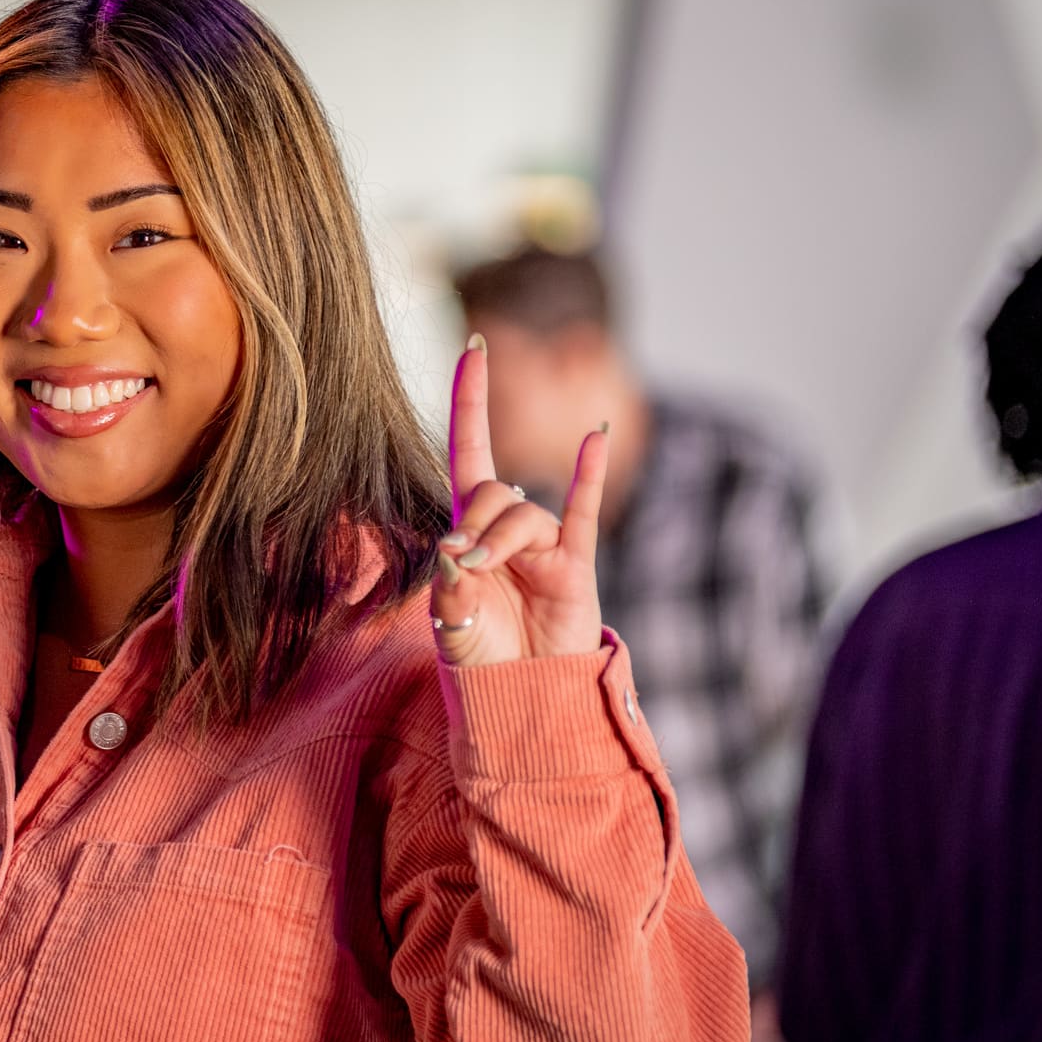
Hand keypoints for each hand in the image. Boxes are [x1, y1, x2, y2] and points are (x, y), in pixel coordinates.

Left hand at [430, 335, 608, 665]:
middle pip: (492, 491)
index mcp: (469, 528)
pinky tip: (594, 436)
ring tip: (482, 570)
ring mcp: (545, 543)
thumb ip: (447, 581)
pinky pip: (584, 511)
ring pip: (524, 515)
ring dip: (500, 538)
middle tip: (462, 560)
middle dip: (474, 520)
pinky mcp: (576, 565)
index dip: (470, 399)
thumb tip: (451, 544)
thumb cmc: (479, 656)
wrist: (521, 696)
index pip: (468, 449)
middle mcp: (507, 527)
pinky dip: (589, 474)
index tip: (472, 345)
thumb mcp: (448, 618)